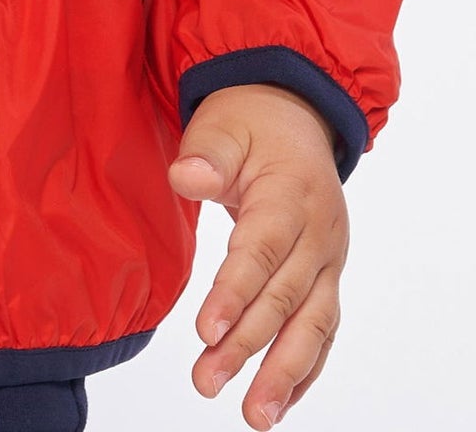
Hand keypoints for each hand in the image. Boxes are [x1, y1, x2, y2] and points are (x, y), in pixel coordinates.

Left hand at [168, 82, 347, 426]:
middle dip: (248, 345)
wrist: (295, 114)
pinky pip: (322, 328)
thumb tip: (186, 177)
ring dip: (283, 373)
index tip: (205, 331)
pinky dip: (306, 369)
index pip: (262, 252)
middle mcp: (318, 235)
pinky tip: (280, 403)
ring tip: (254, 415)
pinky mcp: (326, 277)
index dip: (234, 292)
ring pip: (312, 324)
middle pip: (284, 298)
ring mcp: (328, 260)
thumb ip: (206, 152)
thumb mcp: (223, 123)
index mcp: (291, 196)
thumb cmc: (250, 122)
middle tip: (209, 381)